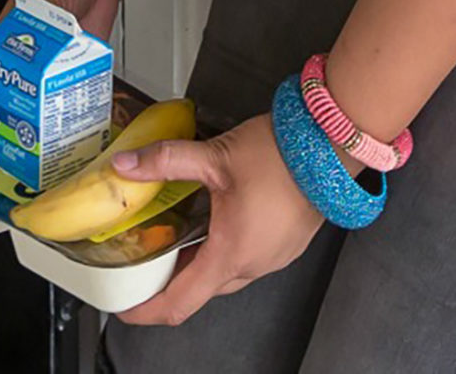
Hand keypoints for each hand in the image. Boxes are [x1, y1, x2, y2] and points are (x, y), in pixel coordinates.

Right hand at [0, 0, 121, 170]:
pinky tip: (72, 140)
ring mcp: (44, 76)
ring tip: (35, 167)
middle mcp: (16, 69)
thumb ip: (28, 43)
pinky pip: (65, 109)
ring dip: (34, 139)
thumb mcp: (33, 11)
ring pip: (32, 118)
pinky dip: (68, 124)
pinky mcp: (70, 77)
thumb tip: (27, 73)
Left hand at [108, 113, 321, 326]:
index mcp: (231, 254)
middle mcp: (253, 265)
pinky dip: (221, 252)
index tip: (126, 307)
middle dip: (168, 280)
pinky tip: (210, 225)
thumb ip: (165, 161)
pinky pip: (246, 260)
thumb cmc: (280, 156)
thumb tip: (126, 164)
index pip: (180, 302)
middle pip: (200, 289)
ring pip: (224, 275)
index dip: (147, 310)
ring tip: (171, 241)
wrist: (329, 146)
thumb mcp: (213, 156)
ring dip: (197, 264)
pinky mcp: (284, 245)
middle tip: (141, 261)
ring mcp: (273, 258)